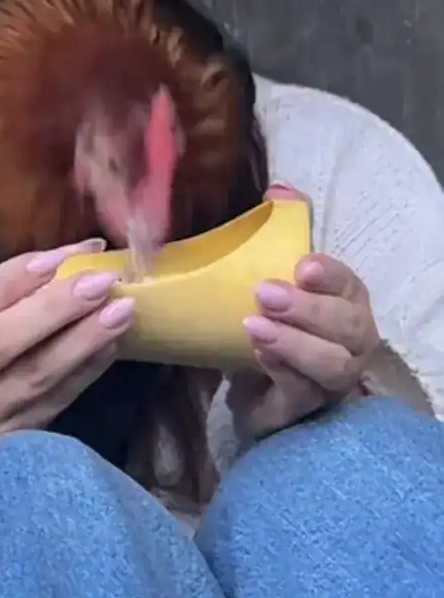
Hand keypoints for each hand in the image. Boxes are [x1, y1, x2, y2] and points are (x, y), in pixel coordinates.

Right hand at [0, 239, 135, 470]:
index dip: (11, 280)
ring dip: (84, 340)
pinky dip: (88, 369)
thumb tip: (64, 260)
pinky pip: (58, 399)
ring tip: (122, 309)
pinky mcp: (18, 439)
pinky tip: (113, 342)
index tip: (58, 258)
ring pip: (38, 375)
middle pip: (2, 343)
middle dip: (55, 308)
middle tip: (101, 280)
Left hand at [228, 184, 380, 439]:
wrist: (247, 381)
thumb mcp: (270, 271)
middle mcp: (350, 341)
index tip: (303, 266)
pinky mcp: (303, 407)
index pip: (351, 285)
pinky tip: (257, 355)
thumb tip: (278, 190)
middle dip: (310, 309)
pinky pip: (302, 393)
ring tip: (254, 327)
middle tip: (264, 293)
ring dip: (296, 344)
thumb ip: (277, 228)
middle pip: (349, 327)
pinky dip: (282, 372)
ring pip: (333, 365)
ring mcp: (331, 378)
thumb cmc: (270, 320)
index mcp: (346, 302)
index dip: (332, 275)